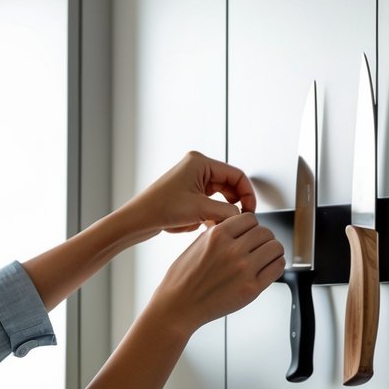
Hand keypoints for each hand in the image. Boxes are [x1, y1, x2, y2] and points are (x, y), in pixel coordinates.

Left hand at [122, 151, 257, 240]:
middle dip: (236, 204)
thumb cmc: (159, 209)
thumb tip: (244, 217)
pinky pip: (211, 202)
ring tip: (220, 224)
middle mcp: (197, 169)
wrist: (137, 220)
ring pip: (222, 196)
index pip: (237, 175)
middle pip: (230, 185)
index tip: (250, 211)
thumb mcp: (200, 210)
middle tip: (239, 221)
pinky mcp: (189, 194)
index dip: (247, 194)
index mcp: (200, 163)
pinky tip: (207, 225)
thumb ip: (227, 212)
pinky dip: (213, 214)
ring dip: (224, 211)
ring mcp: (193, 181)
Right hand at [151, 211, 284, 335]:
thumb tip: (239, 227)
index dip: (251, 226)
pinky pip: (277, 267)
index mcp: (217, 235)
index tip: (249, 233)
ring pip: (275, 247)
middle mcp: (232, 250)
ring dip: (272, 250)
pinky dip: (276, 264)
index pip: (250, 218)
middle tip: (258, 246)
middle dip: (262, 238)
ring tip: (265, 256)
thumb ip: (220, 233)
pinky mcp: (252, 288)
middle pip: (265, 232)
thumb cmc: (183, 279)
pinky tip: (269, 267)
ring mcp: (244, 269)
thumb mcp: (197, 244)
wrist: (178, 306)